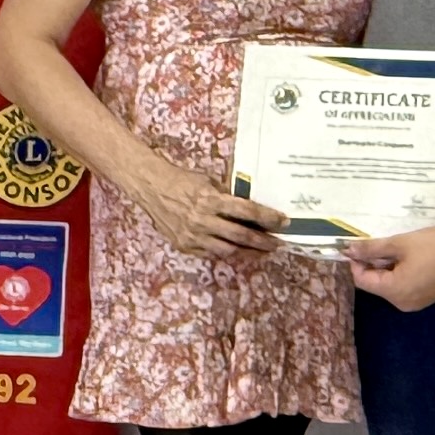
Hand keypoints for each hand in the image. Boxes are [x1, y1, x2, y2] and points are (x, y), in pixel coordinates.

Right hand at [123, 155, 284, 261]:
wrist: (151, 187)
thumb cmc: (181, 180)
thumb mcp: (207, 181)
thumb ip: (227, 195)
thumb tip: (249, 208)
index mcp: (210, 200)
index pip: (247, 211)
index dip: (268, 217)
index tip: (283, 222)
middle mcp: (202, 220)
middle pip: (240, 236)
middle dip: (263, 241)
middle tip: (278, 244)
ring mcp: (192, 236)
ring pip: (228, 251)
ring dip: (249, 253)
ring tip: (262, 252)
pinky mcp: (184, 246)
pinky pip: (210, 254)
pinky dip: (227, 254)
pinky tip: (238, 252)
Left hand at [340, 216, 434, 311]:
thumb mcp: (400, 243)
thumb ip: (372, 249)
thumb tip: (349, 250)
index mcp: (395, 292)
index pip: (362, 280)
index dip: (355, 262)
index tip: (356, 245)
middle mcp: (403, 303)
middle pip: (376, 284)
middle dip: (372, 264)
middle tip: (379, 242)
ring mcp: (416, 303)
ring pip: (389, 285)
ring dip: (386, 267)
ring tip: (396, 247)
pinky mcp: (426, 297)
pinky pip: (404, 286)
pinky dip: (400, 272)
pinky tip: (409, 256)